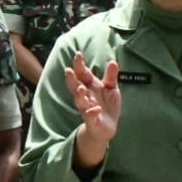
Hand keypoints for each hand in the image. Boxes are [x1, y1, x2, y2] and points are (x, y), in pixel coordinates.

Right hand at [65, 52, 119, 166]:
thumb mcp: (111, 88)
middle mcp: (86, 96)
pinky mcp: (92, 121)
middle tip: (68, 70)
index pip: (83, 74)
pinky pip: (90, 117)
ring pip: (80, 101)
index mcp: (90, 86)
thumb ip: (111, 76)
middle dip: (72, 79)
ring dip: (79, 95)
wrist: (107, 128)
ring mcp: (87, 108)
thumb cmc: (107, 105)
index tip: (78, 54)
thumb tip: (113, 61)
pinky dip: (92, 113)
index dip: (80, 65)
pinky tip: (96, 109)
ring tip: (81, 88)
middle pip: (75, 86)